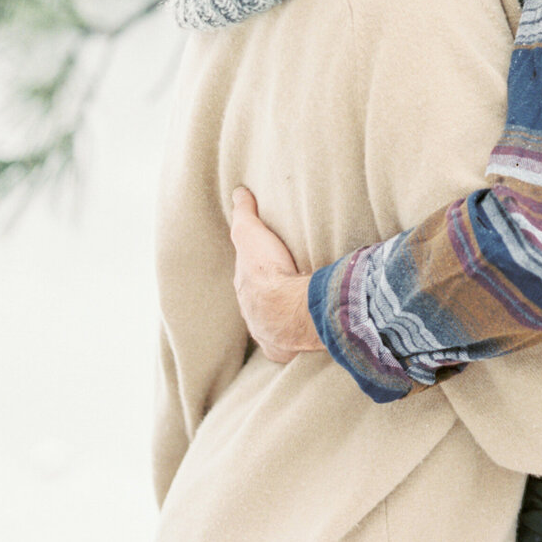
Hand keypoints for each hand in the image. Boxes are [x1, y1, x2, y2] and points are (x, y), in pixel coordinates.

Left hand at [229, 187, 322, 362]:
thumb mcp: (251, 233)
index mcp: (244, 288)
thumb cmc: (269, 272)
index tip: (266, 259)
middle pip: (259, 301)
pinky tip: (303, 332)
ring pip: (272, 322)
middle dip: (269, 293)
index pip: (247, 275)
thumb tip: (238, 193)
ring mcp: (266, 333)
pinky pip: (288, 342)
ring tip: (298, 305)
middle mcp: (251, 313)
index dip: (256, 265)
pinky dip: (293, 338)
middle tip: (286, 282)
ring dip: (282, 315)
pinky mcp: (283, 348)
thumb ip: (245, 213)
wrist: (288, 310)